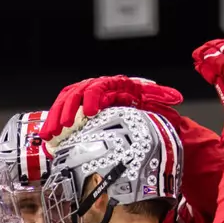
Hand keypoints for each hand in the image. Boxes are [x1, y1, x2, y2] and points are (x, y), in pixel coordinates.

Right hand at [41, 76, 184, 150]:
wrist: (127, 104)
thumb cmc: (136, 100)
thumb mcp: (148, 98)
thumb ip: (159, 97)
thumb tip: (176, 97)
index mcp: (109, 85)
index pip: (97, 87)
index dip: (93, 98)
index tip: (92, 111)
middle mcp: (92, 88)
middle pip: (75, 95)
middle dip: (69, 109)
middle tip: (67, 124)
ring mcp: (80, 98)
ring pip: (63, 104)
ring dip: (56, 118)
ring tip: (51, 133)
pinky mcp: (73, 108)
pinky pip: (58, 112)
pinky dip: (52, 123)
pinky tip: (47, 137)